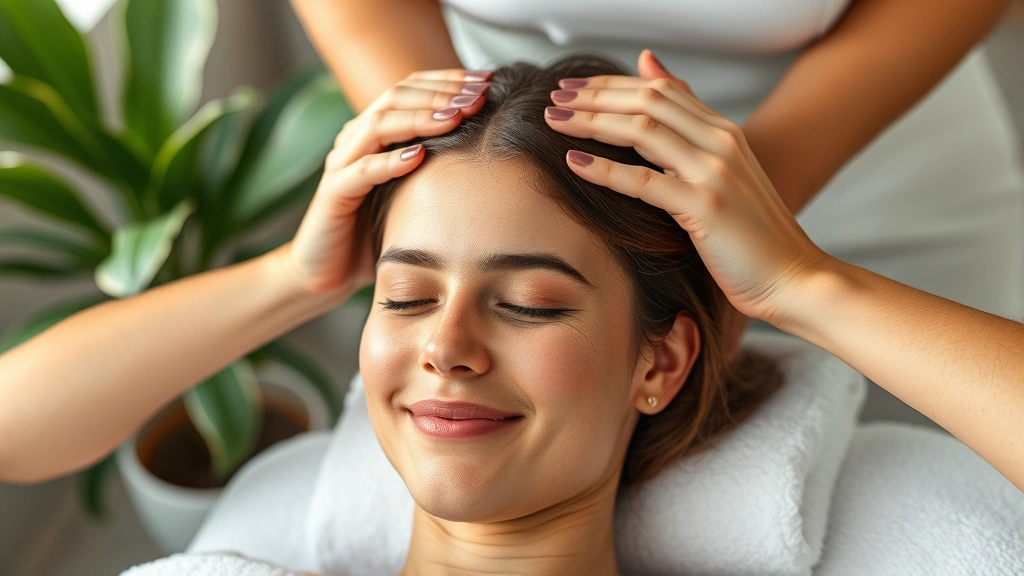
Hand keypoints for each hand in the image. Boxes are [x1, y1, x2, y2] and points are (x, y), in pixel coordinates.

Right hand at [275, 69, 491, 300]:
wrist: (328, 272)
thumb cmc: (377, 231)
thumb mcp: (414, 192)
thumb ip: (438, 165)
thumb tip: (494, 147)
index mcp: (374, 131)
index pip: (411, 88)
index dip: (447, 81)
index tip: (488, 82)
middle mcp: (356, 139)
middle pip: (396, 96)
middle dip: (441, 94)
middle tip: (478, 96)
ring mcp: (342, 163)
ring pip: (379, 125)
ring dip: (420, 118)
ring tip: (455, 118)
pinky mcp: (333, 193)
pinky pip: (362, 170)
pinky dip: (391, 161)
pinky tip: (419, 157)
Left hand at [544, 50, 829, 326]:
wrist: (795, 277)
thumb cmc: (753, 235)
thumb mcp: (726, 175)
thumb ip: (692, 137)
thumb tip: (658, 89)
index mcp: (725, 133)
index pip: (660, 89)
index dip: (612, 84)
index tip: (572, 88)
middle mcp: (722, 143)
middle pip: (647, 100)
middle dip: (595, 95)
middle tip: (554, 98)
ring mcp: (715, 172)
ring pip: (642, 130)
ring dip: (591, 122)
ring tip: (554, 121)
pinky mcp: (706, 207)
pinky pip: (645, 181)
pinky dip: (606, 169)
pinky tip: (575, 163)